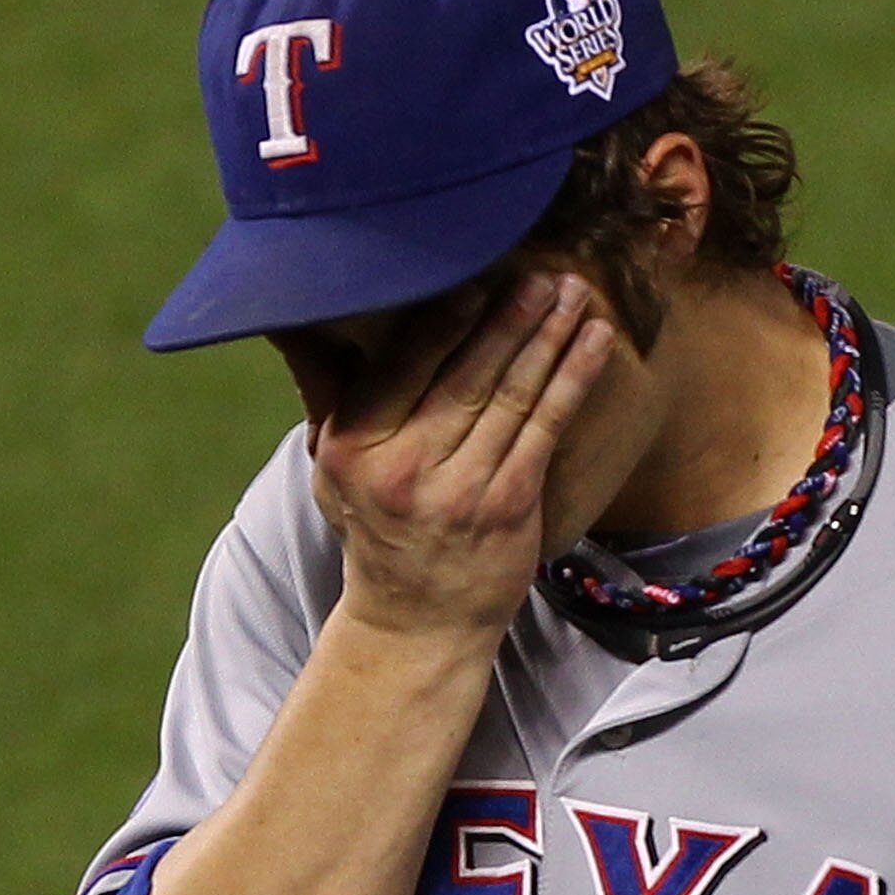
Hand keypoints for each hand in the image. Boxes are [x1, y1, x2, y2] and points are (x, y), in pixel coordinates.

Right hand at [271, 272, 616, 645]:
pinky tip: (594, 341)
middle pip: (465, 373)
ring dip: (550, 337)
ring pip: (511, 394)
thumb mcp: (333, 468)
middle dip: (510, 317)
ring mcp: (460, 489)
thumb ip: (331, 395)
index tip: (478, 275)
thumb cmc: (379, 528)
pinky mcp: (508, 507)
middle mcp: (403, 467)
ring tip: (573, 293)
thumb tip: (301, 316)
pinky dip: (573, 379)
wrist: (417, 621)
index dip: (446, 318)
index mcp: (354, 446)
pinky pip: (546, 428)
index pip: (404, 364)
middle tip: (541, 273)